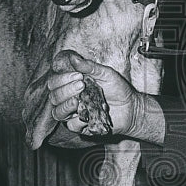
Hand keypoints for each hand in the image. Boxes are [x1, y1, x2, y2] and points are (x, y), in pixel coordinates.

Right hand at [46, 50, 164, 142]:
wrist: (131, 107)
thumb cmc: (117, 88)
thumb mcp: (105, 74)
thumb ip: (89, 67)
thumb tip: (73, 58)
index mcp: (71, 85)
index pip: (55, 82)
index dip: (62, 78)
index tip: (78, 75)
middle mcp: (69, 99)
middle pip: (54, 96)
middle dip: (65, 90)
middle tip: (81, 85)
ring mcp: (74, 113)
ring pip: (57, 112)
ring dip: (66, 105)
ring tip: (78, 100)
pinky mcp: (81, 126)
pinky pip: (71, 125)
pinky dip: (78, 120)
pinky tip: (87, 115)